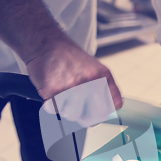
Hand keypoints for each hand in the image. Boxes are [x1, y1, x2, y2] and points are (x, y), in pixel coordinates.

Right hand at [0, 0, 122, 109]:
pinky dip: (52, 105)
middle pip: (93, 116)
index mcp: (102, 76)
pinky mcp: (51, 92)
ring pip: (72, 115)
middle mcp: (88, 82)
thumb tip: (112, 108)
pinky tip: (53, 92)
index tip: (99, 111)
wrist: (46, 44)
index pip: (114, 104)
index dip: (106, 111)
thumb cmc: (70, 58)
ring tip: (63, 95)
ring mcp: (69, 88)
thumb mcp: (96, 68)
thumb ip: (107, 88)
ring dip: (67, 109)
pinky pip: (55, 110)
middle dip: (86, 116)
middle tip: (78, 107)